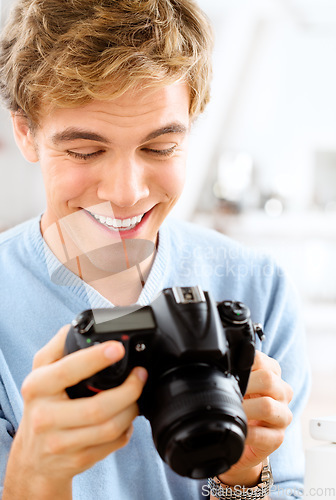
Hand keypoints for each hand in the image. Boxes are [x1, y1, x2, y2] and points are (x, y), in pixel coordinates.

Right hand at [4, 325, 147, 498]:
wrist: (33, 457)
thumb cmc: (42, 405)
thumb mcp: (42, 371)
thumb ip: (59, 346)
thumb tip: (80, 324)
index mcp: (37, 386)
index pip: (68, 370)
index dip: (96, 358)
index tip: (118, 348)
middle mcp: (45, 416)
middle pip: (97, 408)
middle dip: (129, 391)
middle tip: (140, 376)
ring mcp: (60, 443)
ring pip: (109, 428)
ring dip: (131, 410)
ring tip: (136, 397)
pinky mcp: (76, 461)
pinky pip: (111, 445)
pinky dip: (126, 430)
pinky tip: (125, 420)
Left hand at [216, 350, 292, 486]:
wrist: (246, 439)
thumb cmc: (241, 406)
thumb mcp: (239, 387)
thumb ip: (234, 374)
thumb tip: (215, 365)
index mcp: (273, 374)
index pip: (261, 360)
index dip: (242, 364)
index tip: (226, 372)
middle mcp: (282, 392)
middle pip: (267, 379)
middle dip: (243, 386)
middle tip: (223, 392)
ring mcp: (283, 415)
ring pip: (268, 406)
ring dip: (244, 410)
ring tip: (229, 412)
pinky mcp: (278, 438)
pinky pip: (264, 435)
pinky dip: (247, 434)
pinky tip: (237, 432)